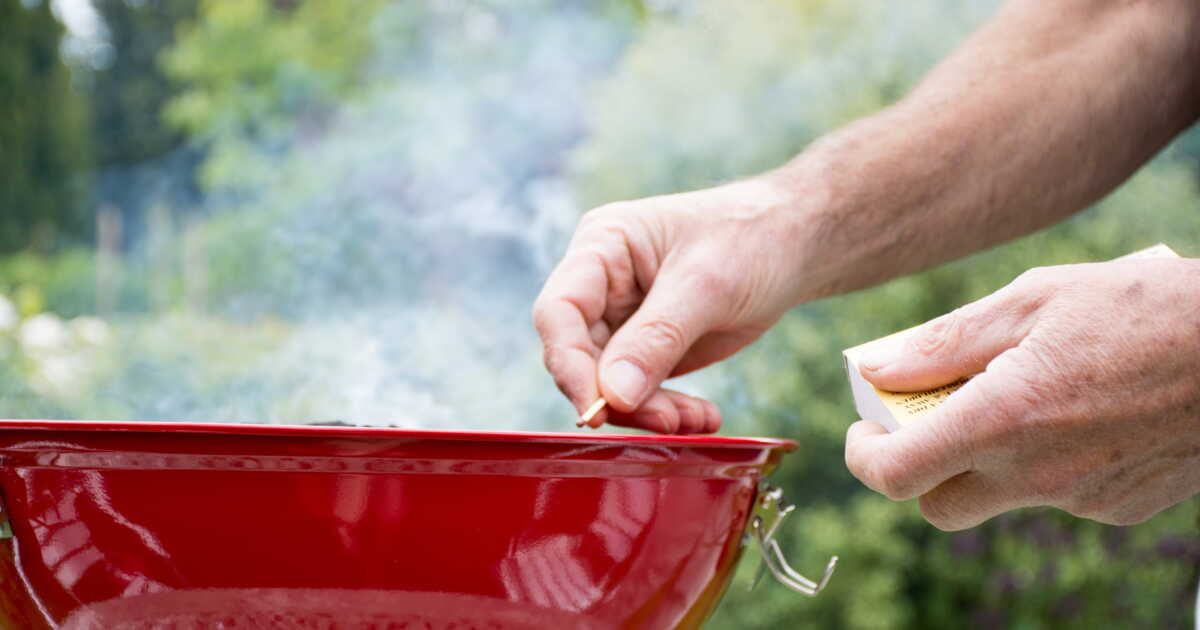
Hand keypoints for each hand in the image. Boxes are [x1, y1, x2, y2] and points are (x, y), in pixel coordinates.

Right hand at [533, 177, 811, 432]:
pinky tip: (704, 418)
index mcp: (602, 246)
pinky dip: (670, 412)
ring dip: (648, 411)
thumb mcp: (706, 284)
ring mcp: (624, 319)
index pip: (559, 311)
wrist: (797, 243)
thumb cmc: (750, 237)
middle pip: (581, 356)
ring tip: (694, 422)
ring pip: (610, 383)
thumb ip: (656, 338)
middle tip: (665, 422)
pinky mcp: (650, 349)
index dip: (568, 363)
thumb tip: (613, 396)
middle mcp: (602, 284)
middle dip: (619, 396)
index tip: (596, 408)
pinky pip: (643, 392)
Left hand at [845, 257, 1199, 528]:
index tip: (866, 428)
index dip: (865, 456)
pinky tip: (1076, 409)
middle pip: (938, 506)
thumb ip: (945, 342)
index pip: (897, 476)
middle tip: (930, 417)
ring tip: (1023, 390)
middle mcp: (1038, 474)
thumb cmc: (1143, 308)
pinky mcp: (1122, 506)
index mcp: (1004, 419)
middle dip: (919, 470)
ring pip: (1001, 496)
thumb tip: (877, 367)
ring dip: (988, 457)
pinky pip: (1057, 493)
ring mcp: (1083, 498)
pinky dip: (1044, 460)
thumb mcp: (1033, 300)